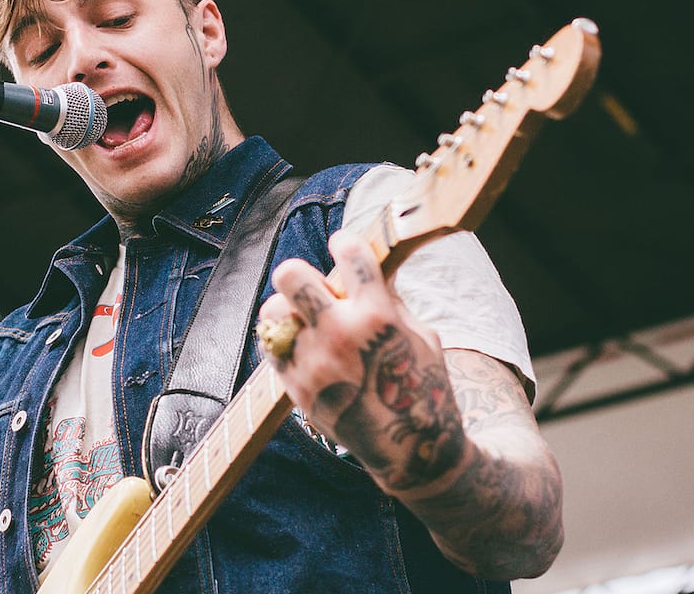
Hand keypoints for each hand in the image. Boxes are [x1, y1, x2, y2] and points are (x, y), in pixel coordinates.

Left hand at [258, 229, 468, 494]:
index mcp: (378, 318)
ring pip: (272, 310)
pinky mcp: (296, 387)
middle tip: (314, 287)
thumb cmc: (423, 385)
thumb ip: (389, 299)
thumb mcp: (422, 334)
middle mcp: (340, 336)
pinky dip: (284, 339)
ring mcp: (313, 363)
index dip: (346, 243)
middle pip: (291, 276)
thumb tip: (363, 266)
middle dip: (300, 273)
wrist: (410, 450)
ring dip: (288, 309)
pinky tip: (303, 343)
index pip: (351, 256)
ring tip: (306, 321)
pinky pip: (271, 346)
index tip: (344, 246)